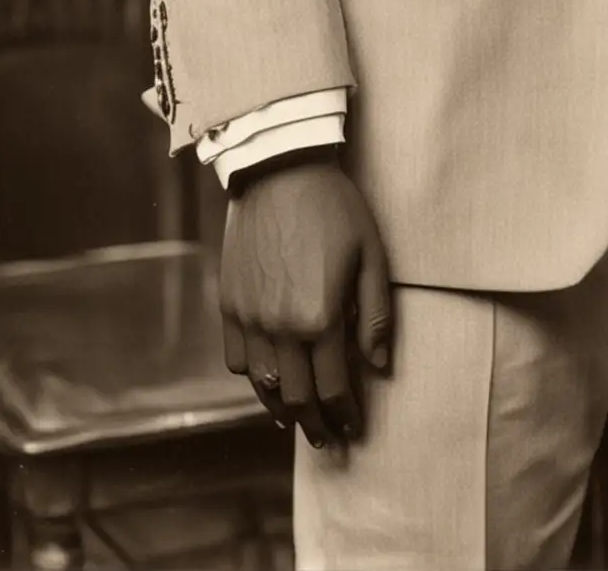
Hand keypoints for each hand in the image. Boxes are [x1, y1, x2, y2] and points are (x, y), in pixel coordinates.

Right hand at [219, 150, 391, 447]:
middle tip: (327, 439)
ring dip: (281, 409)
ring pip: (263, 386)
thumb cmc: (335, 208)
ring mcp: (249, 317)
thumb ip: (375, 316)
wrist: (281, 168)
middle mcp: (280, 326)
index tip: (353, 428)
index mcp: (320, 318)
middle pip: (296, 398)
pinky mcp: (229, 303)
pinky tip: (268, 380)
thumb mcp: (371, 256)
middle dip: (315, 424)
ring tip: (296, 420)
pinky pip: (236, 359)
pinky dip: (253, 378)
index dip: (345, 415)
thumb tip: (378, 367)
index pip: (334, 390)